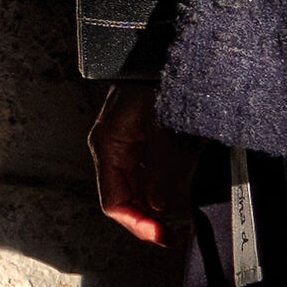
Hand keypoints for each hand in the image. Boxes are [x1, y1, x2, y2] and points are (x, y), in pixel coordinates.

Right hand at [88, 82, 197, 245]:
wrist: (157, 51)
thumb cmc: (154, 79)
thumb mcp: (160, 125)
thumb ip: (160, 167)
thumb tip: (159, 207)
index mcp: (107, 146)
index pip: (114, 202)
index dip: (136, 223)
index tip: (161, 235)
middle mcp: (113, 150)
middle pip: (127, 200)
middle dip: (149, 217)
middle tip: (173, 232)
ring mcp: (128, 146)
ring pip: (140, 190)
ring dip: (159, 203)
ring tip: (179, 210)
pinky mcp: (143, 142)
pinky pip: (150, 174)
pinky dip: (164, 185)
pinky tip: (179, 185)